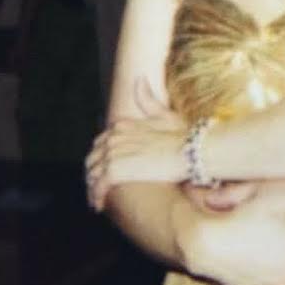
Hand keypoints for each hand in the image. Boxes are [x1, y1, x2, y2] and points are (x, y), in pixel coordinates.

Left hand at [86, 79, 187, 210]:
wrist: (192, 150)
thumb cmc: (183, 135)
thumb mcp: (164, 114)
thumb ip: (148, 99)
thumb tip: (139, 79)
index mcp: (123, 124)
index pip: (101, 143)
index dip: (100, 158)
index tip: (104, 170)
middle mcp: (114, 137)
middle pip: (93, 159)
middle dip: (93, 173)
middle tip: (99, 187)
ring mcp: (114, 153)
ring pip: (93, 174)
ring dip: (93, 187)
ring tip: (98, 199)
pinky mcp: (116, 171)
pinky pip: (99, 186)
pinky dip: (97, 196)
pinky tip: (100, 205)